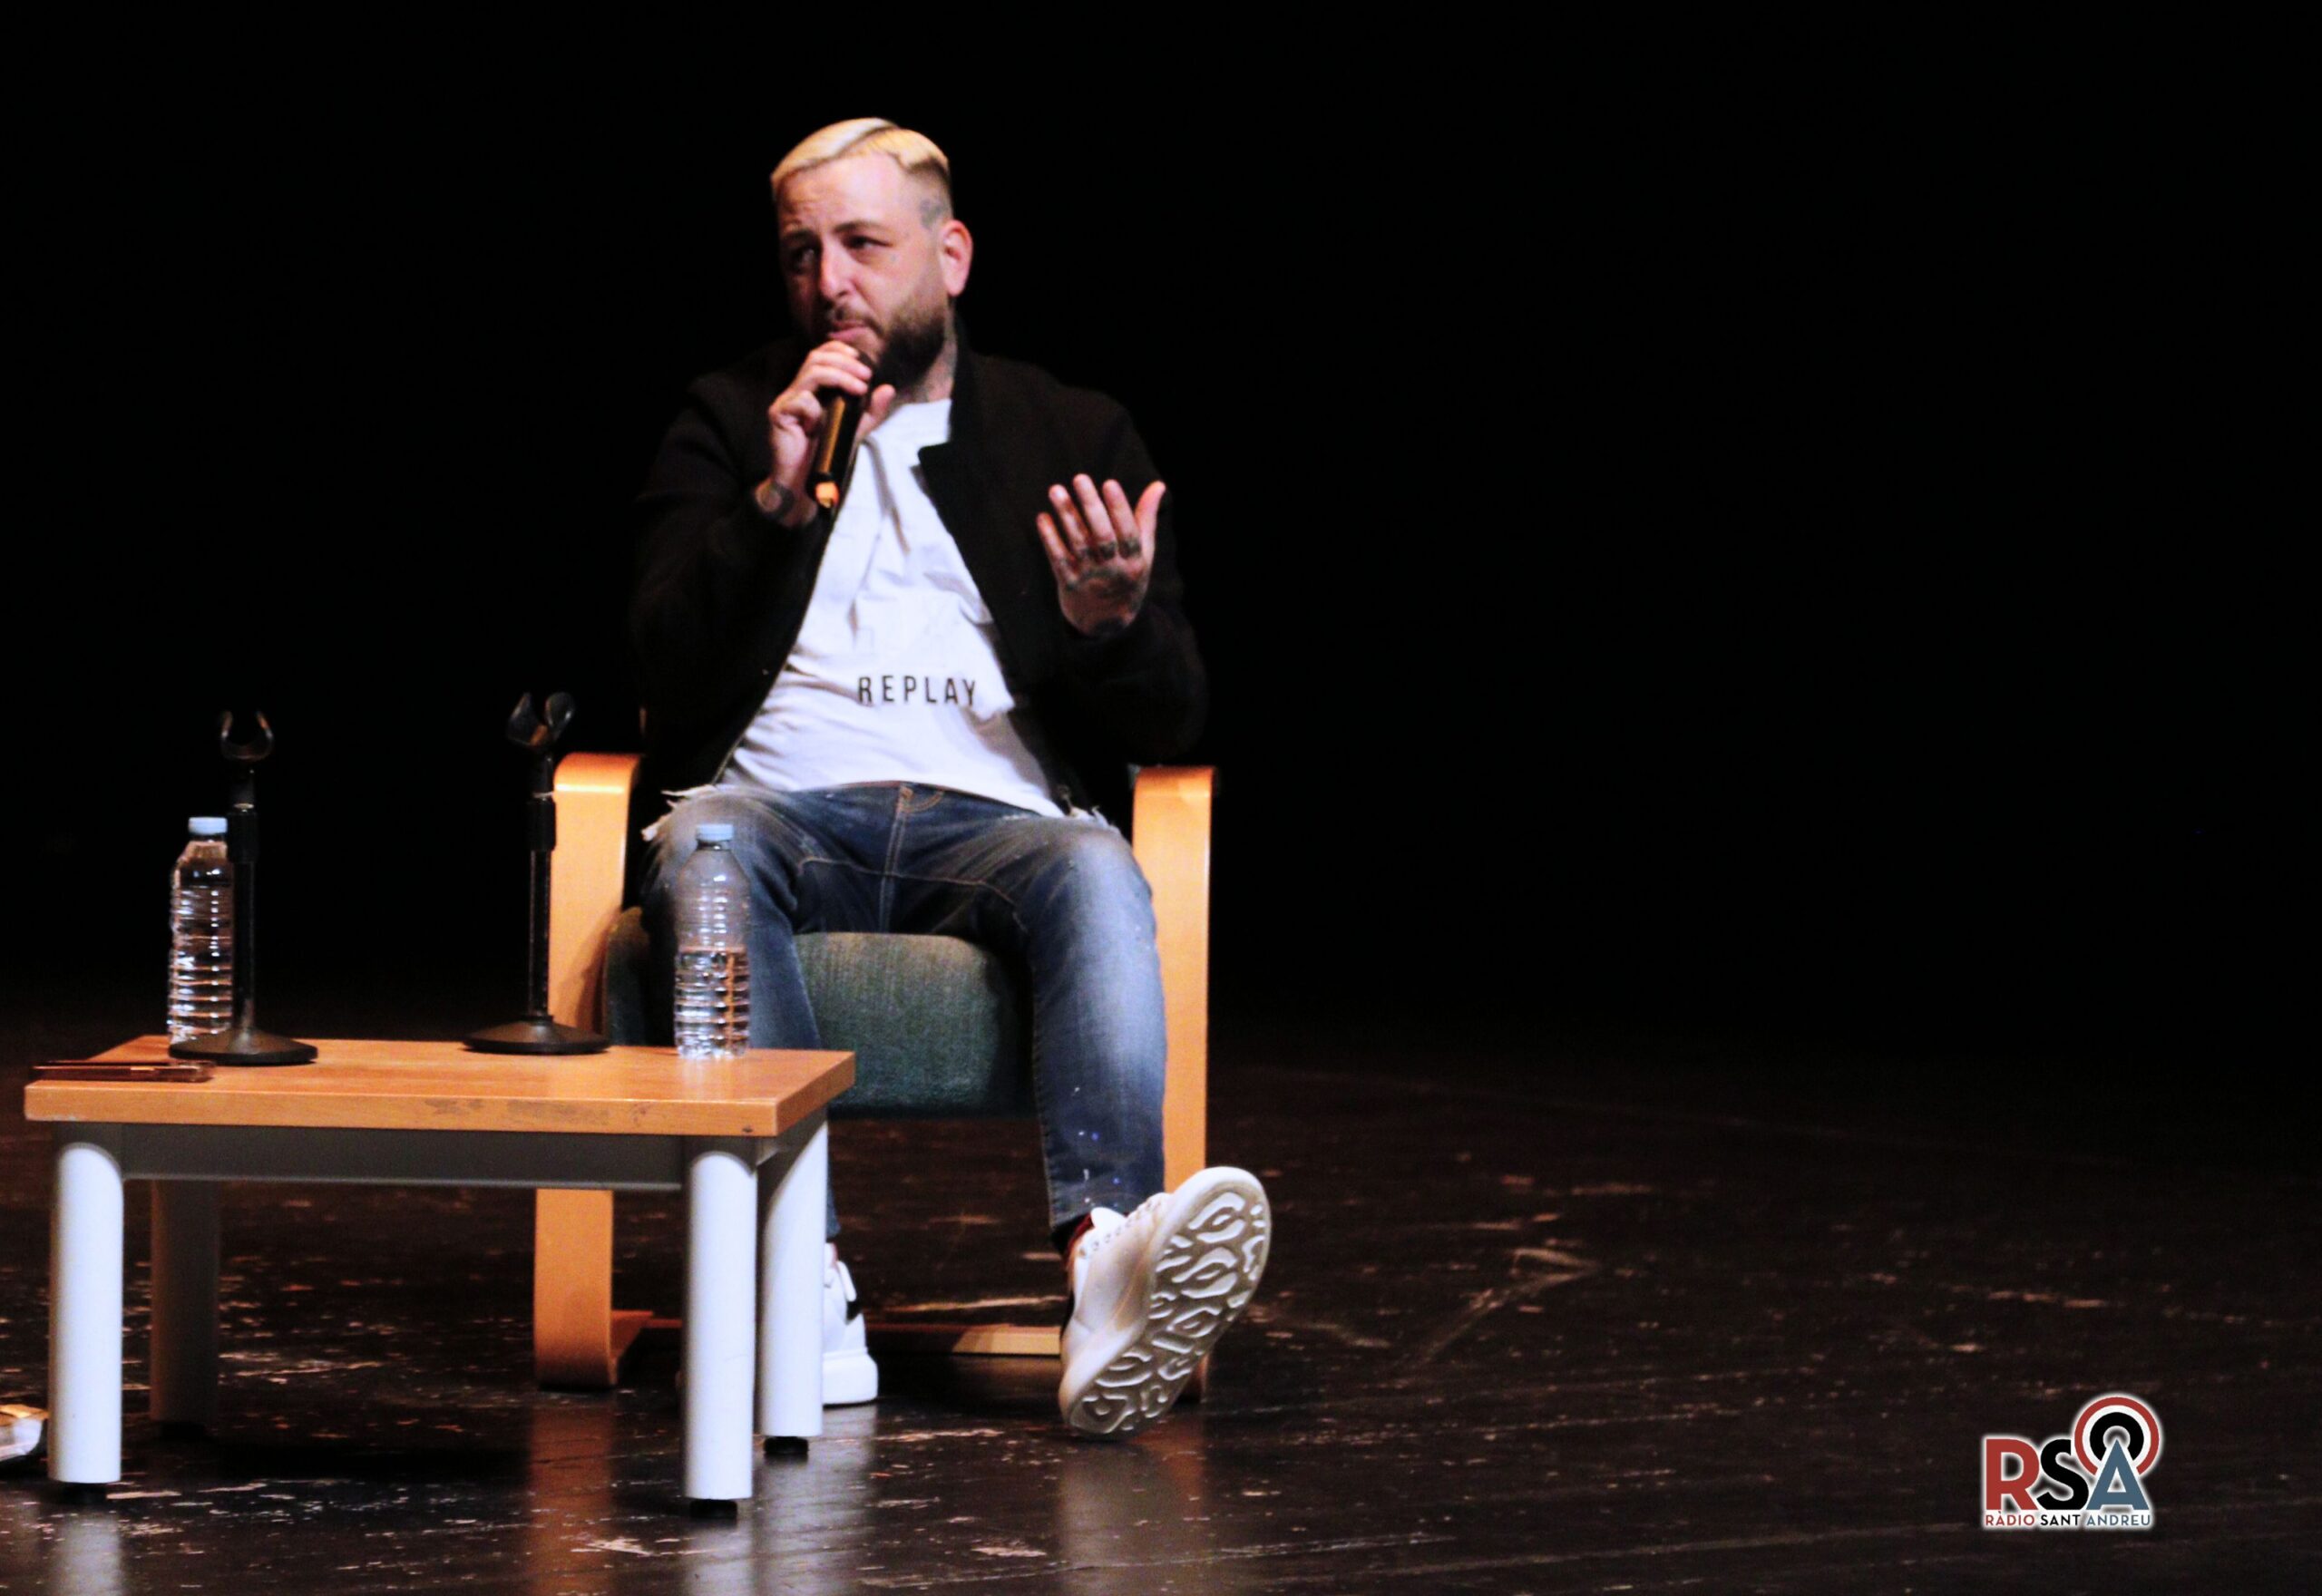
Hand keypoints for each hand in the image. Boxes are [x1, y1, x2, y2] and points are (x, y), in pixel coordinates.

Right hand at [760, 340, 895, 525]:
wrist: (804, 480)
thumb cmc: (826, 452)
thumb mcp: (855, 428)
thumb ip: (871, 410)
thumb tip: (888, 388)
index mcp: (813, 388)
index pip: (821, 355)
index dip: (840, 351)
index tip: (863, 364)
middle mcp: (797, 389)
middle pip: (816, 358)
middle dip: (845, 363)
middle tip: (866, 376)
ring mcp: (786, 400)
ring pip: (811, 373)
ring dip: (839, 377)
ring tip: (859, 389)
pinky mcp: (778, 414)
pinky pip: (801, 400)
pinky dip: (817, 409)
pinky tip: (819, 425)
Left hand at [1036, 474, 1162, 636]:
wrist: (1106, 623)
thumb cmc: (1126, 577)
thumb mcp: (1143, 553)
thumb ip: (1146, 518)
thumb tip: (1158, 485)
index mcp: (1134, 562)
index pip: (1129, 533)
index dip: (1120, 509)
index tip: (1109, 483)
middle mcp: (1112, 570)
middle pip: (1102, 536)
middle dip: (1091, 506)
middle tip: (1080, 478)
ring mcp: (1089, 577)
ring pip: (1077, 544)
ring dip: (1066, 516)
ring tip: (1056, 490)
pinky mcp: (1068, 583)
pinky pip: (1057, 558)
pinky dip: (1049, 538)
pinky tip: (1043, 517)